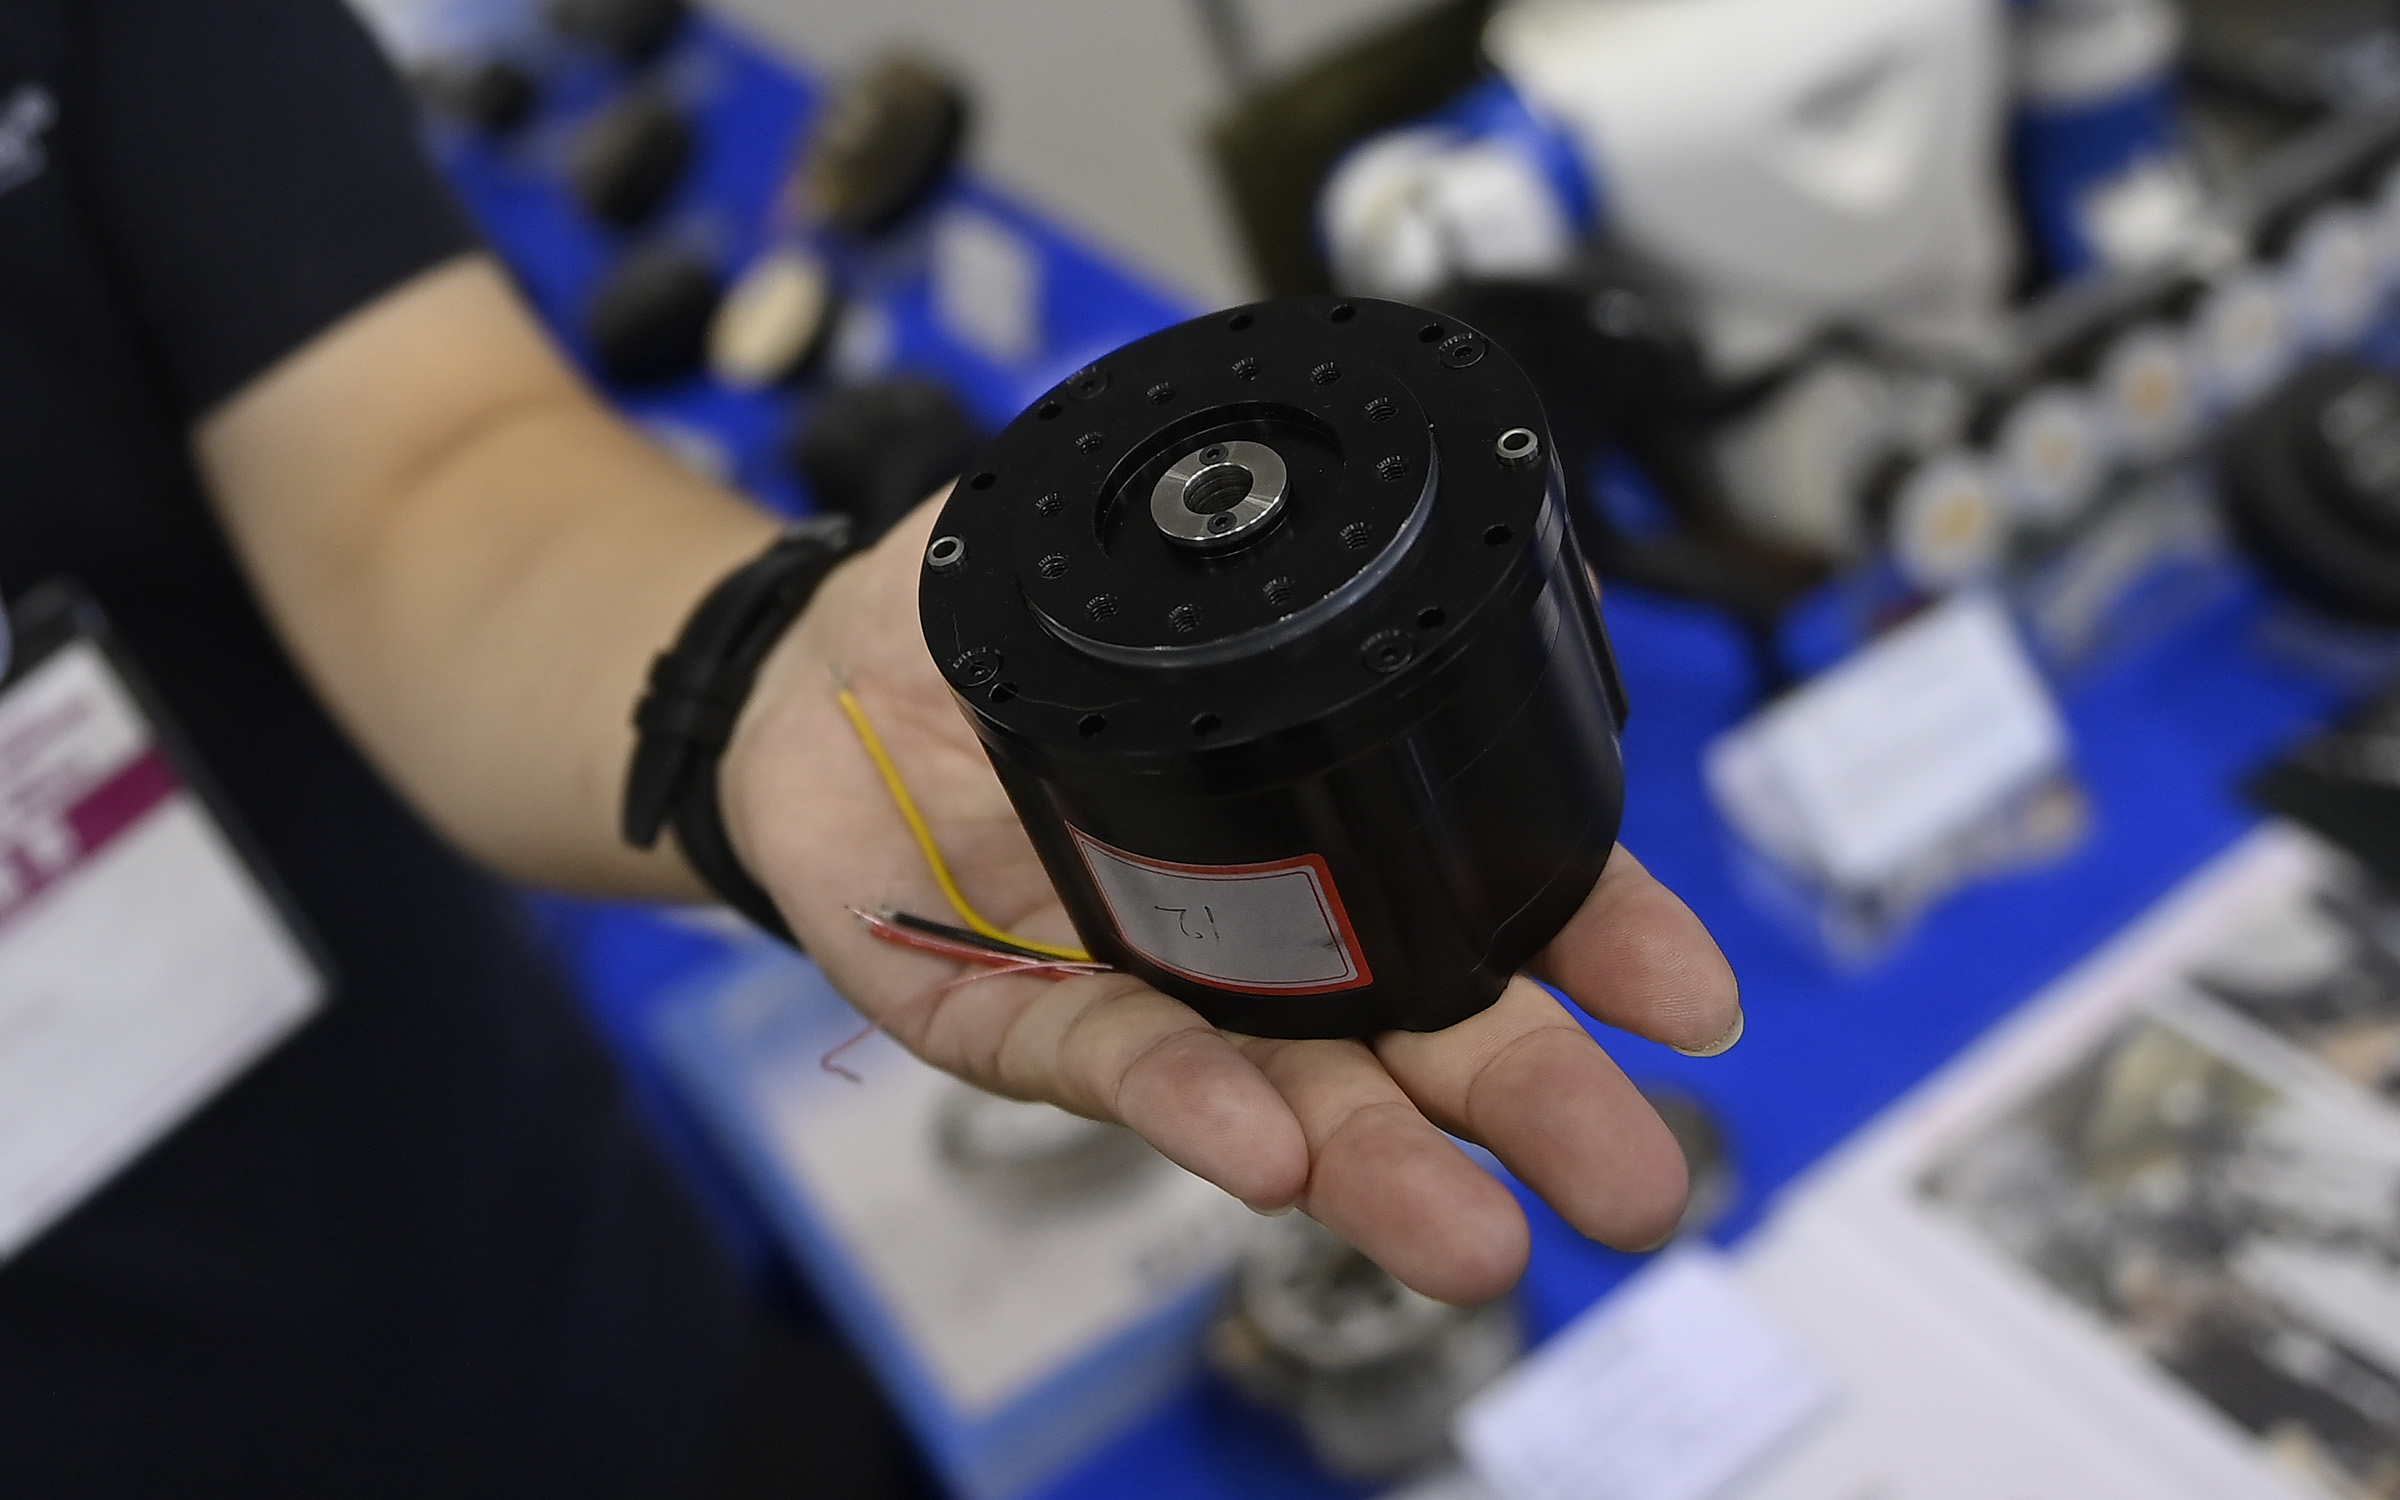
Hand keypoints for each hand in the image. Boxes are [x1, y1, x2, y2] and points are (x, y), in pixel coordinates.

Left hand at [722, 497, 1741, 1304]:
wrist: (795, 676)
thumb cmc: (970, 632)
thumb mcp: (1117, 556)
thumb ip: (1235, 546)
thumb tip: (1379, 485)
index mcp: (1288, 827)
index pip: (1460, 893)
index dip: (1578, 938)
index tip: (1684, 997)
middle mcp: (1226, 927)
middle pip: (1394, 1034)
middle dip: (1520, 1105)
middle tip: (1632, 1181)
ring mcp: (1115, 977)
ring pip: (1263, 1092)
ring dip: (1371, 1165)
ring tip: (1475, 1235)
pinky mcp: (979, 1008)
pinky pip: (1084, 1060)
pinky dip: (1176, 1103)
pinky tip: (1262, 1150)